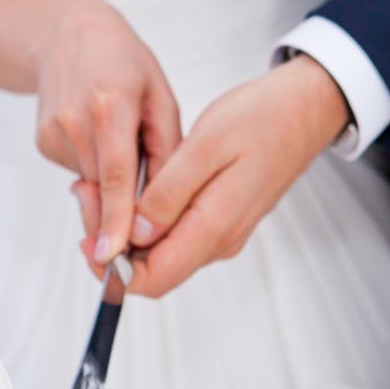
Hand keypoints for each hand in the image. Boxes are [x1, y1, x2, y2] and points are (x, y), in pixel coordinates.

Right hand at [36, 0, 181, 262]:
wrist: (67, 35)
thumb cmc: (123, 63)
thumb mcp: (159, 96)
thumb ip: (166, 150)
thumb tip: (165, 205)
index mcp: (110, 107)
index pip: (115, 175)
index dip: (116, 219)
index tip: (113, 255)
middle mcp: (75, 123)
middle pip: (101, 190)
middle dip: (120, 212)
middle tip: (136, 228)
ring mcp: (53, 133)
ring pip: (91, 184)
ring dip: (110, 180)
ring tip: (118, 139)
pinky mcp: (42, 142)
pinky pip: (77, 171)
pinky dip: (93, 166)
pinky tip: (96, 134)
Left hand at [75, 55, 348, 296]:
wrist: (304, 109)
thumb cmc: (259, 120)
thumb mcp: (205, 148)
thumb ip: (169, 195)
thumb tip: (135, 233)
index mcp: (213, 227)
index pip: (152, 279)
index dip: (112, 269)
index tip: (86, 235)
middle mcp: (217, 240)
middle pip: (150, 270)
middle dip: (110, 243)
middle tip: (85, 195)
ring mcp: (219, 231)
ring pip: (157, 252)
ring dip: (123, 228)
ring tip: (97, 186)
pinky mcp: (218, 217)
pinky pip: (171, 232)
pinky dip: (142, 218)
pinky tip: (127, 186)